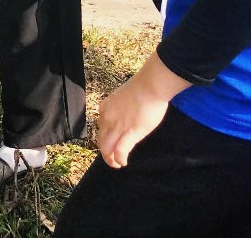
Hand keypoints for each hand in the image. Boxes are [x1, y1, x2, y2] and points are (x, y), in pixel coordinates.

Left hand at [96, 52, 188, 168]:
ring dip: (110, 159)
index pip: (101, 127)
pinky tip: (123, 163)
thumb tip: (124, 117)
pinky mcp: (130, 133)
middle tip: (111, 158)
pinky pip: (120, 151)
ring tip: (116, 164)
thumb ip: (119, 109)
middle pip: (101, 140)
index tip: (112, 141)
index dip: (106, 136)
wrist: (149, 86)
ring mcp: (117, 127)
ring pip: (107, 148)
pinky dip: (119, 159)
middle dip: (105, 152)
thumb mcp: (122, 98)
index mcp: (105, 108)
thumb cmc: (142, 89)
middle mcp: (107, 119)